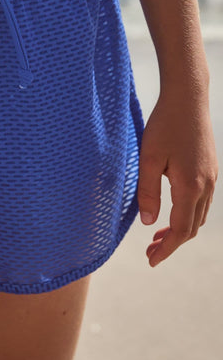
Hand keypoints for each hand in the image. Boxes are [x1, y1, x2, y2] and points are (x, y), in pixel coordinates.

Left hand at [137, 88, 217, 266]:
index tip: (151, 261)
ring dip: (179, 229)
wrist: (188, 98)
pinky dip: (187, 214)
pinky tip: (171, 211)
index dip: (166, 249)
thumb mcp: (148, 159)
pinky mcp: (210, 168)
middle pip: (192, 227)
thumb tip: (149, 223)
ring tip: (156, 236)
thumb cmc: (164, 125)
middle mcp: (206, 185)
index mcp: (190, 186)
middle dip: (171, 243)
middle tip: (150, 253)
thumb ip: (148, 192)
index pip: (181, 230)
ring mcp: (211, 176)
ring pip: (198, 215)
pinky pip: (202, 201)